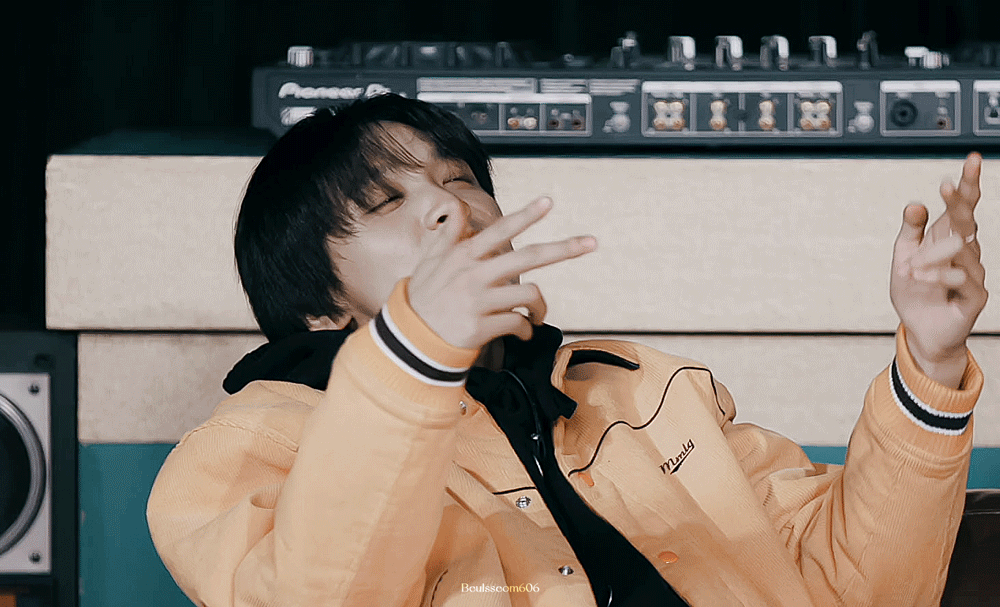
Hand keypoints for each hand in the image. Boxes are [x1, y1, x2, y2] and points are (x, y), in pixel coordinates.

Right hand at [408, 197, 596, 350]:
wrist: (409, 341)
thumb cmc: (422, 299)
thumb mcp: (428, 261)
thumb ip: (447, 234)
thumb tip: (456, 206)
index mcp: (463, 256)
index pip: (499, 230)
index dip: (525, 215)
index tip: (549, 201)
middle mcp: (473, 274)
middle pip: (528, 256)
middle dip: (564, 248)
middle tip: (591, 242)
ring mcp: (478, 301)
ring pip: (529, 294)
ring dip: (541, 307)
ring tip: (538, 315)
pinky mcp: (481, 327)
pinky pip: (518, 324)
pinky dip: (526, 329)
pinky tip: (523, 332)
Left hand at [890, 152, 987, 387]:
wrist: (920, 329)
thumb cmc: (915, 291)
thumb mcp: (904, 257)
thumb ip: (910, 230)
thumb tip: (915, 203)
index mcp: (949, 237)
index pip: (963, 206)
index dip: (967, 184)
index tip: (970, 160)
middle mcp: (966, 251)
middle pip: (969, 219)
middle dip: (960, 200)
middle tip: (948, 186)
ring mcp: (974, 272)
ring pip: (959, 250)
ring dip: (930, 256)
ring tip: (909, 268)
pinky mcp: (975, 295)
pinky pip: (961, 277)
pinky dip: (938, 274)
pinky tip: (921, 276)